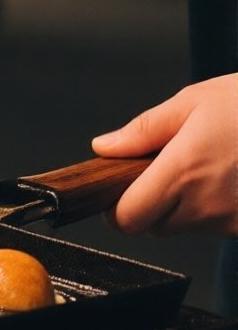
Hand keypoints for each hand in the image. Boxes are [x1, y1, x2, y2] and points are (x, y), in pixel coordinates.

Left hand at [92, 75, 237, 234]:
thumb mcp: (192, 102)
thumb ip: (144, 130)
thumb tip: (105, 147)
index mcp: (182, 171)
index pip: (129, 218)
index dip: (117, 209)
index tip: (119, 191)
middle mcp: (206, 204)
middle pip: (155, 226)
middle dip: (151, 203)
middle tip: (167, 168)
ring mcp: (231, 221)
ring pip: (187, 226)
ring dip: (186, 205)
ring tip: (207, 164)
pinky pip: (218, 226)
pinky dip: (216, 208)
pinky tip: (229, 177)